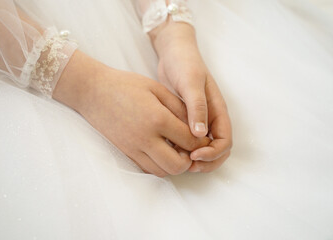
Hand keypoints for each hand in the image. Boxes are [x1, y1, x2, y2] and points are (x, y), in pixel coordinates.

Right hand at [53, 50, 209, 176]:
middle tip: (191, 147)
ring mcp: (134, 148)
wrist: (93, 92)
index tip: (203, 137)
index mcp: (158, 119)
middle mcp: (146, 138)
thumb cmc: (126, 86)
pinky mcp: (126, 152)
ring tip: (176, 149)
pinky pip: (148, 169)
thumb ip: (179, 108)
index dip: (202, 141)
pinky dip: (159, 164)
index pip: (190, 140)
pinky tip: (161, 150)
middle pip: (178, 165)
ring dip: (175, 164)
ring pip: (163, 171)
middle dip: (190, 159)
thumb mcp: (157, 89)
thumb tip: (197, 126)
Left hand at [149, 21, 232, 172]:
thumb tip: (200, 134)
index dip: (213, 154)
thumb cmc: (184, 64)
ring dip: (194, 158)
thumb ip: (197, 107)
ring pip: (203, 147)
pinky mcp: (185, 119)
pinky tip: (168, 148)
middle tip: (186, 165)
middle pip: (217, 150)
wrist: (173, 53)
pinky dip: (183, 148)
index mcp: (218, 111)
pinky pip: (188, 140)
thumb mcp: (191, 83)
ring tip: (177, 158)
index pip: (225, 142)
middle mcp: (210, 118)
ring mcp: (199, 120)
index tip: (194, 155)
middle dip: (206, 162)